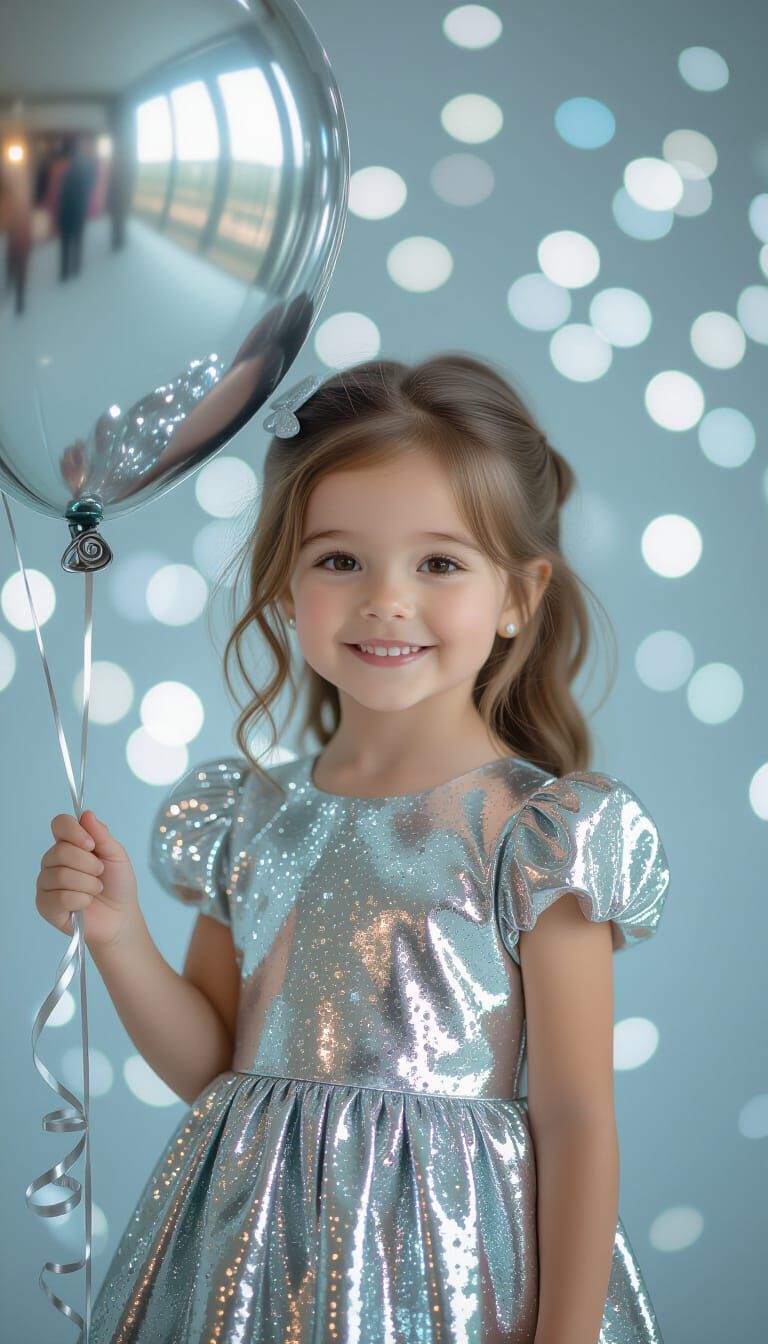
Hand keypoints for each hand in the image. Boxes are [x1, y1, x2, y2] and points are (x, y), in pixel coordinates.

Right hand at [36, 810, 142, 950]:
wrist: (120, 916)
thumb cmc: (117, 884)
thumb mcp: (116, 855)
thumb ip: (102, 835)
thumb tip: (87, 814)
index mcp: (69, 844)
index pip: (59, 824)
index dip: (74, 831)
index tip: (91, 844)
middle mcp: (53, 861)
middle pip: (61, 851)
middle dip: (89, 864)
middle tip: (100, 873)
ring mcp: (46, 883)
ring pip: (61, 875)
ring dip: (88, 884)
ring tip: (96, 889)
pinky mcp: (45, 905)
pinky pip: (60, 897)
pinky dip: (81, 900)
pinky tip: (86, 903)